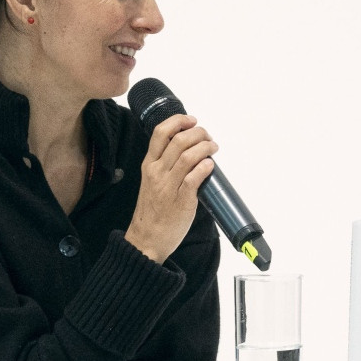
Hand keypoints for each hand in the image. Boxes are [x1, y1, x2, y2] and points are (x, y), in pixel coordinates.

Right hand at [125, 114, 217, 262]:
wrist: (146, 240)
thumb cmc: (153, 211)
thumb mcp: (152, 182)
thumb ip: (166, 165)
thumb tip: (189, 149)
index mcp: (149, 165)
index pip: (161, 133)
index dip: (179, 121)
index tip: (192, 121)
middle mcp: (157, 172)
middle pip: (179, 140)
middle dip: (199, 133)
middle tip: (208, 137)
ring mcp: (168, 186)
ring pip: (188, 156)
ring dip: (205, 148)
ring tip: (214, 148)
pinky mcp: (181, 201)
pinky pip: (194, 178)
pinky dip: (204, 168)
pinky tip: (210, 165)